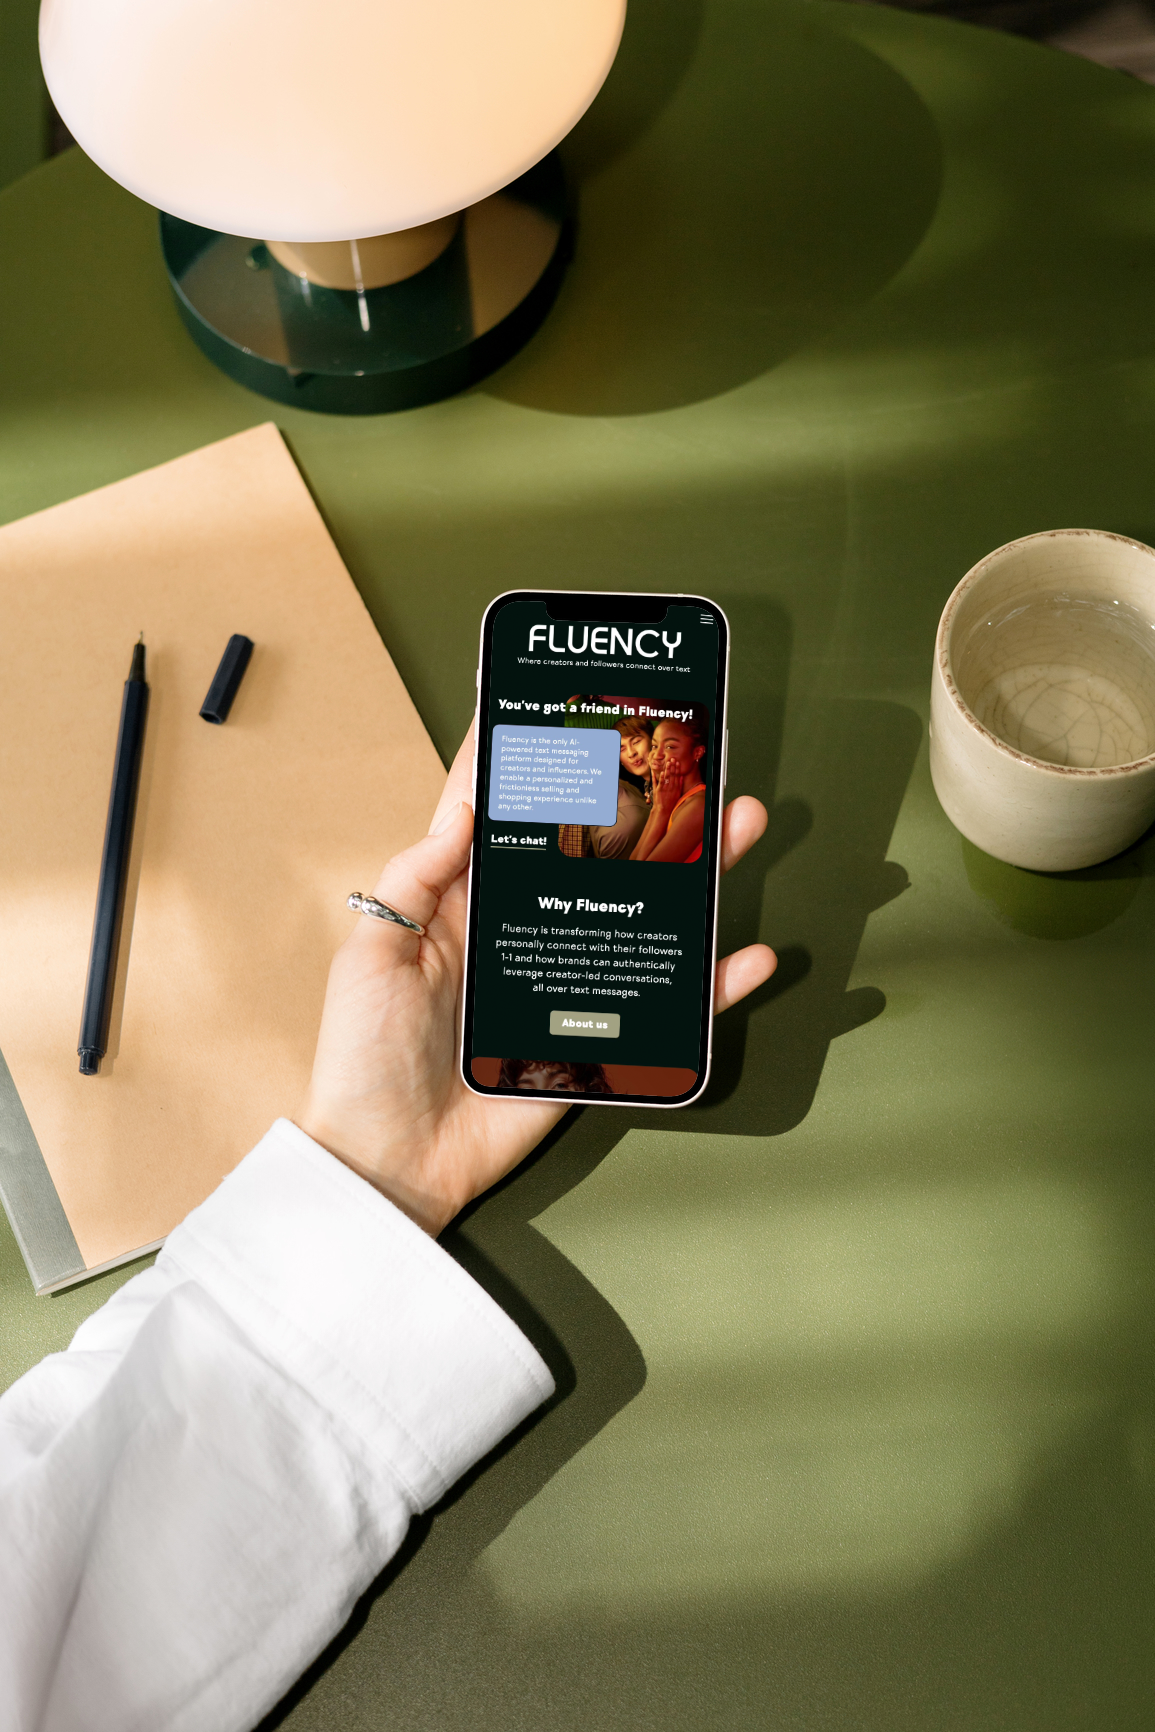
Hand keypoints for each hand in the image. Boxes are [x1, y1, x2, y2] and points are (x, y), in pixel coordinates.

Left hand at [296, 725, 775, 1235]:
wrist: (390, 1162)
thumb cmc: (364, 1057)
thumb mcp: (371, 953)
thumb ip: (414, 878)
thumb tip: (463, 806)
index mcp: (462, 900)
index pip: (502, 814)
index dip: (529, 760)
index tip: (565, 704)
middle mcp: (523, 928)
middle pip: (598, 853)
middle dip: (646, 803)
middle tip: (693, 759)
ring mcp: (566, 982)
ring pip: (644, 913)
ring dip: (697, 870)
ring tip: (739, 823)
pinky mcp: (597, 1041)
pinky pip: (668, 1007)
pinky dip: (713, 986)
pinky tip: (748, 956)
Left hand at [649, 752, 683, 818]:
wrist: (664, 809)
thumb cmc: (671, 801)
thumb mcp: (678, 793)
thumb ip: (680, 784)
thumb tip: (681, 776)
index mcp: (676, 787)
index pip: (677, 776)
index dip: (677, 768)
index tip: (677, 762)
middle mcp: (671, 787)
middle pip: (672, 775)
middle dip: (672, 766)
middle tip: (672, 759)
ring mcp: (665, 788)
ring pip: (667, 777)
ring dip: (667, 769)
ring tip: (668, 763)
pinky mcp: (659, 790)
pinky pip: (660, 782)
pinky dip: (661, 777)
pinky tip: (662, 772)